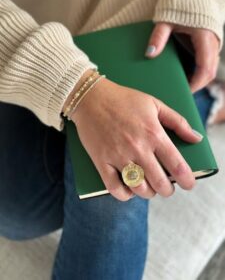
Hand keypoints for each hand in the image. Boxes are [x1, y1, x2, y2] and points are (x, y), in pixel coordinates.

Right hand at [71, 78, 201, 201]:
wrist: (91, 97)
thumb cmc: (124, 99)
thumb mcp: (155, 104)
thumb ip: (178, 121)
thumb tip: (196, 138)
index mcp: (153, 133)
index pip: (177, 165)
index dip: (187, 179)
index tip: (189, 184)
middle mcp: (137, 147)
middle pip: (159, 182)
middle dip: (167, 190)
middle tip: (167, 187)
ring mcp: (118, 156)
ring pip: (138, 188)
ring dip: (148, 193)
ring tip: (149, 188)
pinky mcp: (101, 160)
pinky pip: (114, 187)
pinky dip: (124, 195)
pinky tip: (129, 191)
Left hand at [145, 22, 219, 92]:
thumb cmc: (180, 8)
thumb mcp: (167, 21)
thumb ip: (158, 36)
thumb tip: (149, 54)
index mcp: (205, 39)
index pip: (205, 69)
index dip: (196, 83)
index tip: (184, 91)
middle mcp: (212, 45)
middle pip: (209, 73)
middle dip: (196, 85)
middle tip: (179, 93)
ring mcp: (211, 46)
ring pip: (208, 70)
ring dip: (196, 80)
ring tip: (179, 86)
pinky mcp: (207, 47)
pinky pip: (205, 64)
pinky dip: (196, 73)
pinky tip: (183, 76)